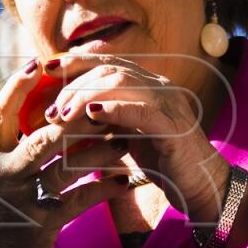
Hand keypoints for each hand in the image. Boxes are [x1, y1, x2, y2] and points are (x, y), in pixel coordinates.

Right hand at [0, 58, 134, 247]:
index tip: (38, 63)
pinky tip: (126, 181)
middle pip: (41, 139)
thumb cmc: (14, 197)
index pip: (1, 112)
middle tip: (103, 105)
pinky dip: (105, 190)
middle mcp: (5, 173)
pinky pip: (79, 202)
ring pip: (64, 168)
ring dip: (98, 152)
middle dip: (75, 121)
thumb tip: (55, 93)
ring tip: (123, 141)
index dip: (16, 87)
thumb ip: (25, 135)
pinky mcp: (44, 222)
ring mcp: (24, 199)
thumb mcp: (10, 165)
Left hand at [44, 54, 232, 222]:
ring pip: (121, 83)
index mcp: (147, 85)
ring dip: (86, 96)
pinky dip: (115, 109)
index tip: (47, 68)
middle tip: (51, 110)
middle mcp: (159, 86)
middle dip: (74, 86)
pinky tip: (92, 114)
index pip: (107, 62)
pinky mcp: (174, 126)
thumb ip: (102, 120)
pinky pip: (142, 110)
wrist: (200, 186)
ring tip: (63, 115)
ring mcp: (169, 103)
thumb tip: (61, 114)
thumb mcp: (124, 135)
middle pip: (109, 70)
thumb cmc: (160, 161)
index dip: (76, 61)